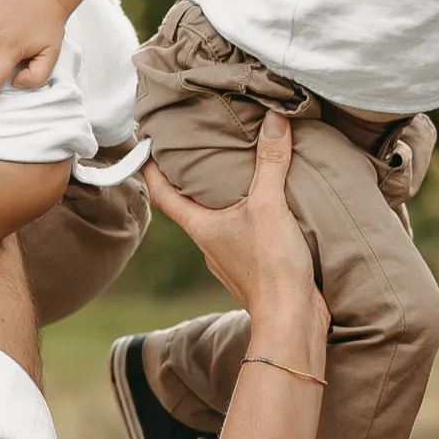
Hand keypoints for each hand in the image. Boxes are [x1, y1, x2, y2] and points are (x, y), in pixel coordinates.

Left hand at [147, 111, 327, 371]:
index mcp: (199, 227)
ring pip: (217, 219)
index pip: (162, 192)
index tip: (145, 140)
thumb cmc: (271, 267)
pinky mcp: (253, 266)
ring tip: (235, 167)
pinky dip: (248, 213)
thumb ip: (270, 162)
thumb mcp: (270, 206)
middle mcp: (208, 243)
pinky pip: (243, 232)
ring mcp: (229, 257)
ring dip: (222, 195)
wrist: (293, 320)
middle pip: (188, 204)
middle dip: (190, 175)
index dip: (149, 165)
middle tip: (196, 143)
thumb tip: (273, 118)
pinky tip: (268, 203)